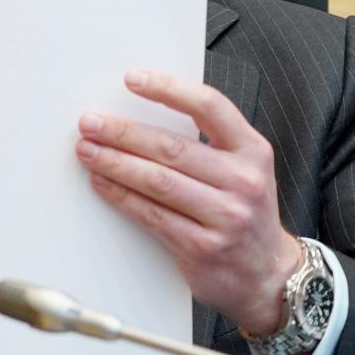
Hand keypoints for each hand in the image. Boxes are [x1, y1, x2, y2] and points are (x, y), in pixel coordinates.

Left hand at [75, 69, 302, 335]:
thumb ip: (209, 141)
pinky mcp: (202, 248)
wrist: (267, 276)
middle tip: (90, 122)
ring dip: (115, 163)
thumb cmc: (245, 212)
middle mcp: (243, 181)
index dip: (168, 89)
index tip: (132, 78)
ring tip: (87, 150)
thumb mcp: (244, 169)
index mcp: (253, 151)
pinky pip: (151, 214)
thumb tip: (142, 113)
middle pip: (172, 147)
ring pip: (157, 181)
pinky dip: (121, 196)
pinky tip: (102, 182)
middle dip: (123, 132)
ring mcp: (225, 217)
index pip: (209, 106)